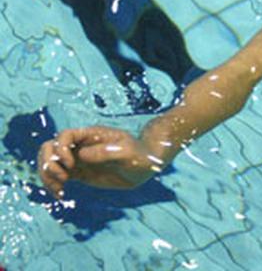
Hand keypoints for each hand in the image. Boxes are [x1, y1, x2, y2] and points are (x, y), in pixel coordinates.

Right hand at [38, 126, 159, 196]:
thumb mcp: (127, 151)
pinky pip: (57, 176)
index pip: (64, 136)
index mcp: (91, 135)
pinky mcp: (79, 173)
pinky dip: (52, 185)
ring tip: (60, 189)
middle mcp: (81, 145)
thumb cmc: (139, 154)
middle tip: (64, 178)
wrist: (145, 167)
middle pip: (50, 147)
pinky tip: (61, 195)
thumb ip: (106, 151)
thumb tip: (81, 155)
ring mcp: (78, 159)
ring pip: (50, 162)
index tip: (71, 164)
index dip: (61, 149)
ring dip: (48, 175)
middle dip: (49, 163)